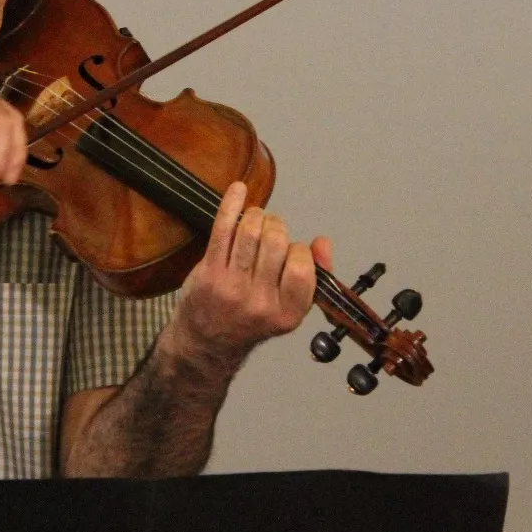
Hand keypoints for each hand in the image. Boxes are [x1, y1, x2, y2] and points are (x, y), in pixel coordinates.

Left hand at [166, 181, 324, 368]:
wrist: (209, 341)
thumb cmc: (252, 319)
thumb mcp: (291, 308)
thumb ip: (315, 275)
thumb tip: (323, 243)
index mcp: (287, 312)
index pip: (302, 265)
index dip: (299, 250)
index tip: (291, 251)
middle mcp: (259, 302)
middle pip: (275, 242)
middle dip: (276, 226)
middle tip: (271, 229)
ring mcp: (231, 287)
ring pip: (250, 232)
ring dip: (257, 216)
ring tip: (256, 220)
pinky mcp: (209, 272)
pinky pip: (223, 229)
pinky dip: (231, 204)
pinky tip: (238, 190)